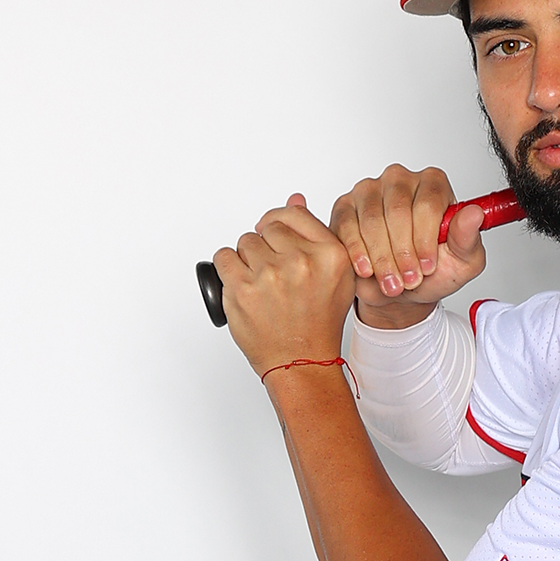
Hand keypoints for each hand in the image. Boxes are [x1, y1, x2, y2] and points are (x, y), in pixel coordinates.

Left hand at [211, 194, 357, 376]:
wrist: (301, 361)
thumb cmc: (317, 322)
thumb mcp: (335, 276)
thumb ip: (315, 235)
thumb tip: (295, 199)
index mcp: (331, 254)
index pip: (294, 215)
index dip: (278, 223)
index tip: (273, 235)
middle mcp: (302, 261)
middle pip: (267, 229)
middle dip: (266, 246)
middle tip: (273, 273)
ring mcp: (271, 275)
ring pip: (244, 242)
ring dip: (247, 259)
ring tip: (261, 284)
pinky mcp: (242, 289)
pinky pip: (224, 257)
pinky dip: (229, 269)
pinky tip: (242, 285)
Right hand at [330, 164, 486, 329]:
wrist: (402, 290)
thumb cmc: (434, 271)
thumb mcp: (463, 262)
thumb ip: (469, 238)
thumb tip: (474, 214)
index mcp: (434, 184)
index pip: (428, 203)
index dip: (426, 239)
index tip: (428, 266)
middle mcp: (401, 180)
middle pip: (398, 210)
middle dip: (403, 252)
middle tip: (409, 279)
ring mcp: (370, 189)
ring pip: (372, 220)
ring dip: (382, 257)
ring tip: (392, 282)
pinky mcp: (345, 206)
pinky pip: (346, 225)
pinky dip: (357, 252)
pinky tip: (367, 270)